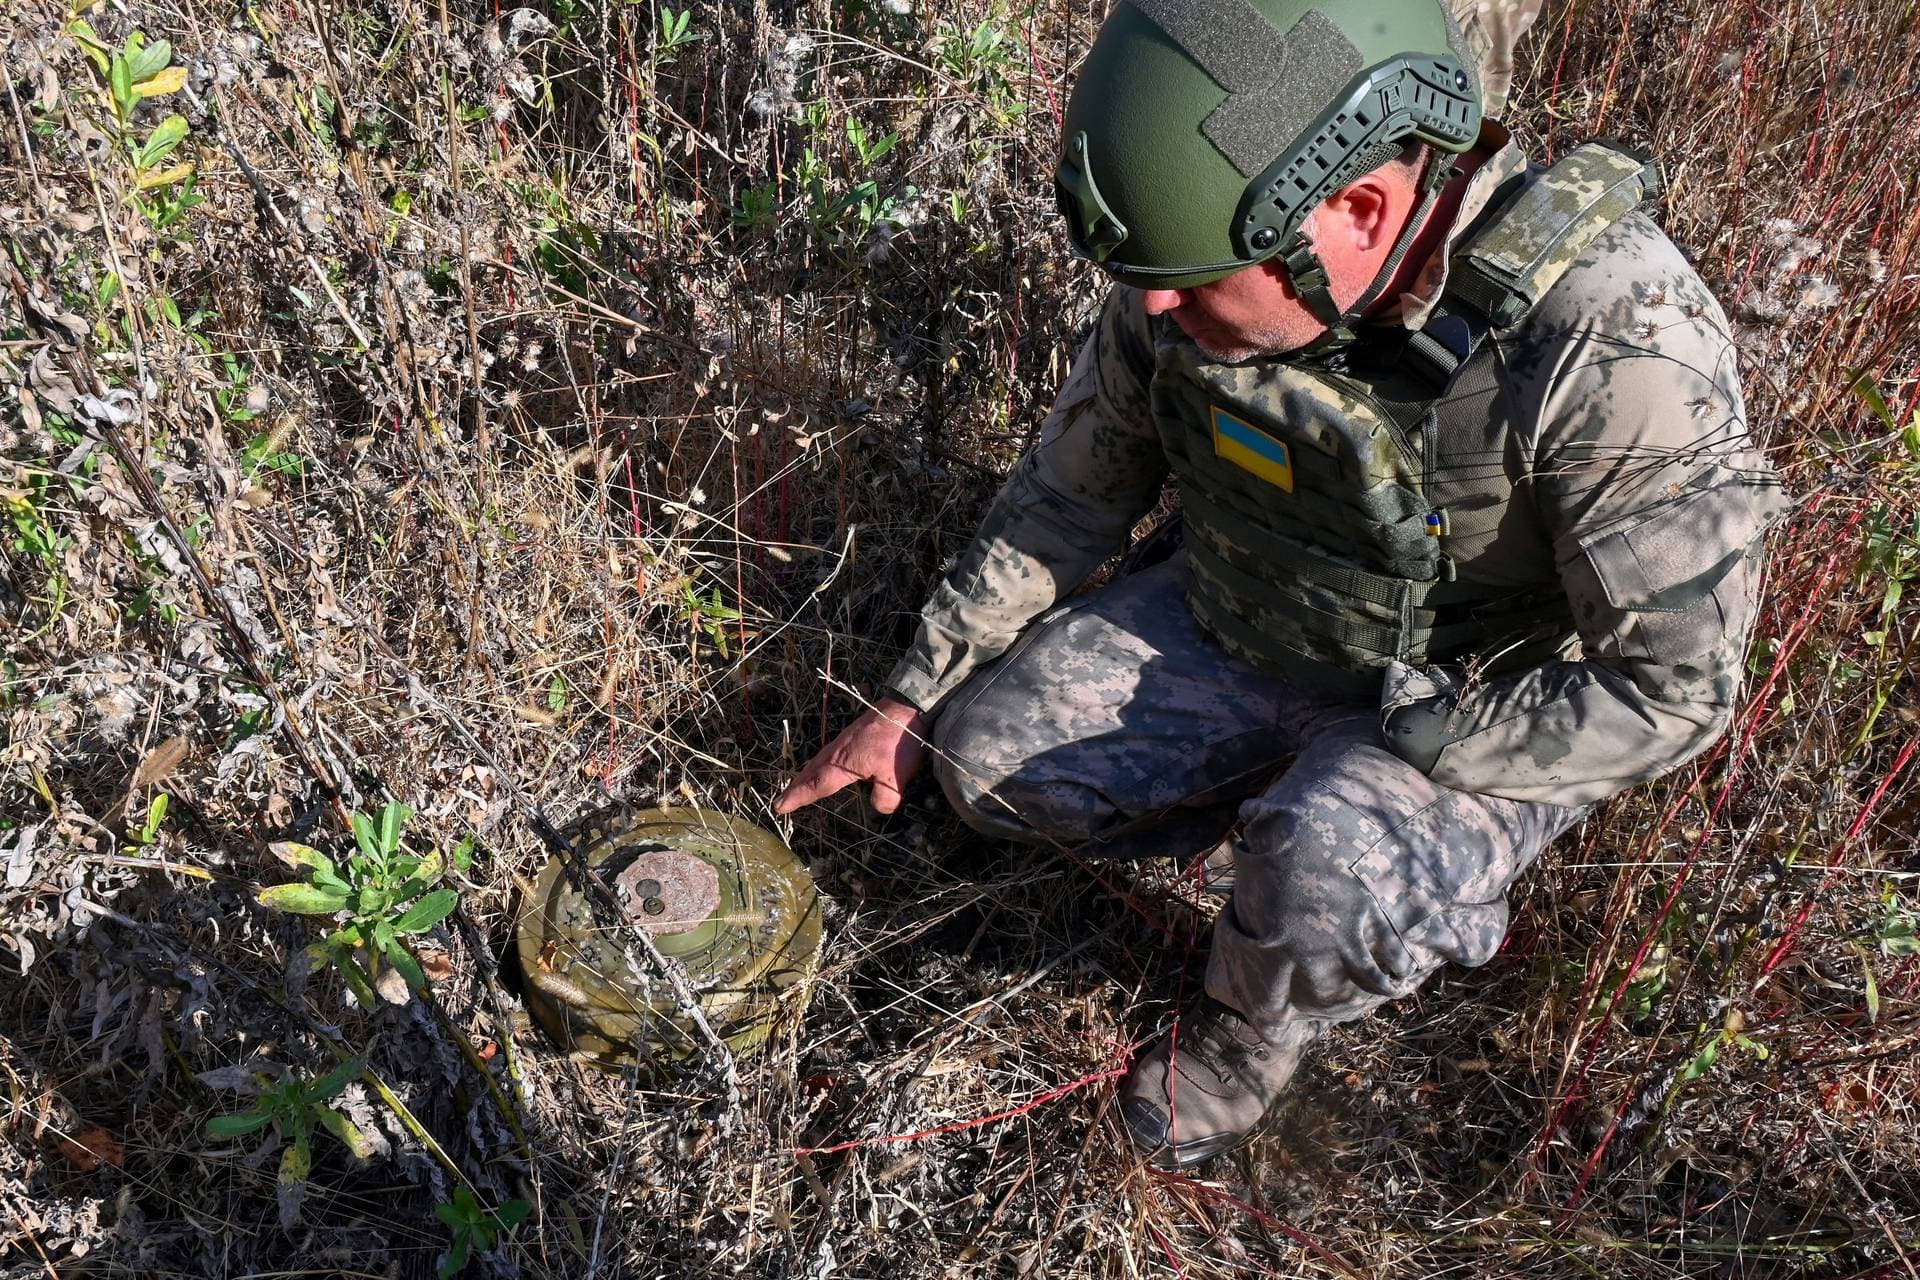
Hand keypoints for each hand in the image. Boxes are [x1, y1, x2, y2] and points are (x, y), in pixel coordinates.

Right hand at [773, 697, 928, 814]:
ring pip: (819, 762)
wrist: (907, 706)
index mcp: (843, 763)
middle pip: (811, 772)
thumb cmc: (899, 742)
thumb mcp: (896, 778)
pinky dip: (819, 764)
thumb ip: (885, 799)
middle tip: (781, 800)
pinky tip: (825, 766)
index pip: (816, 785)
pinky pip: (828, 754)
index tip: (780, 806)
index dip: (799, 797)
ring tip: (797, 786)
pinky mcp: (854, 734)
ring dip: (805, 775)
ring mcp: (844, 740)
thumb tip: (879, 808)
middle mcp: (838, 751)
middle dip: (796, 787)